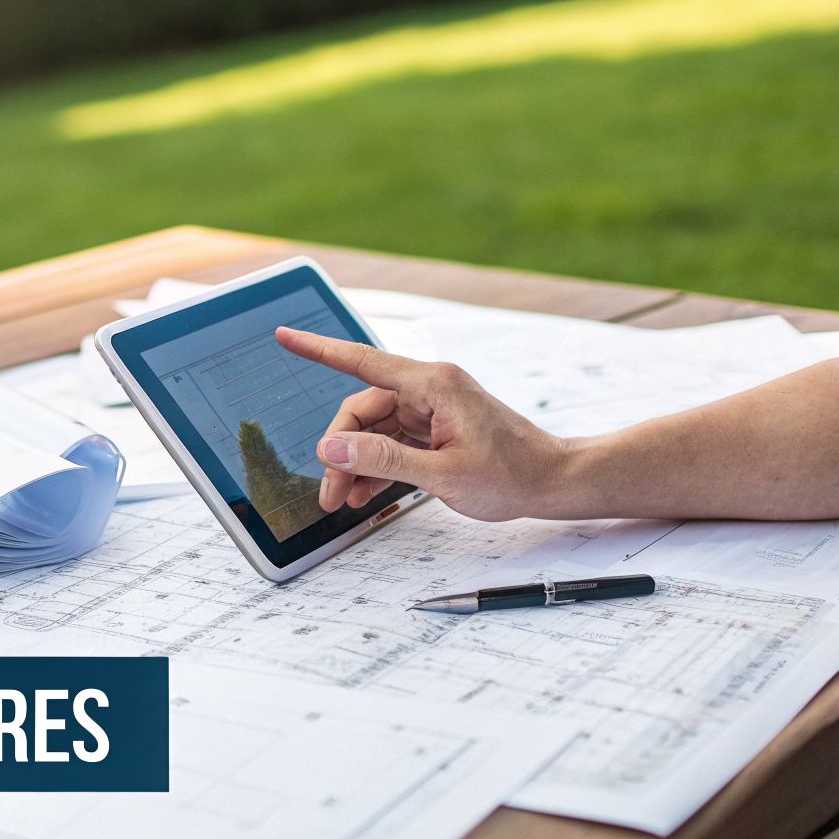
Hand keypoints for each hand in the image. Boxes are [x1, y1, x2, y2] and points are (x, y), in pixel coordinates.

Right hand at [274, 326, 570, 521]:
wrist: (553, 483)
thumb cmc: (511, 475)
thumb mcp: (441, 474)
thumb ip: (382, 460)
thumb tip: (331, 449)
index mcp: (432, 384)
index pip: (361, 362)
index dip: (318, 350)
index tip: (285, 336)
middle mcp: (429, 389)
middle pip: (362, 411)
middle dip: (340, 452)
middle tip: (328, 494)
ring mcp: (432, 410)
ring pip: (374, 431)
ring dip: (355, 465)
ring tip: (342, 501)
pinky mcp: (436, 430)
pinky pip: (392, 443)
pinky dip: (376, 467)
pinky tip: (363, 494)